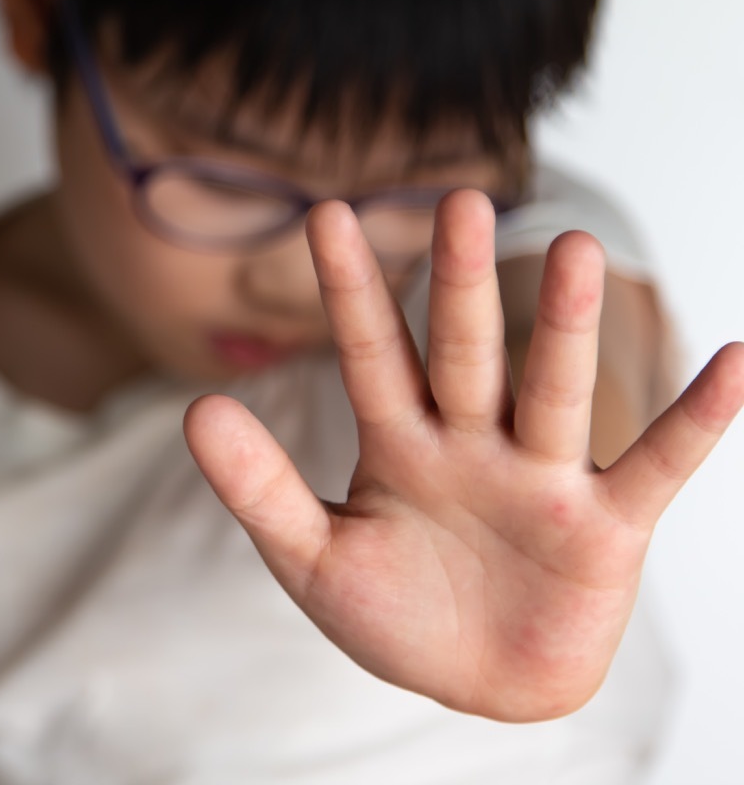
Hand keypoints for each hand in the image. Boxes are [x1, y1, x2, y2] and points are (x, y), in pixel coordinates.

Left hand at [183, 190, 743, 721]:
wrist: (471, 685)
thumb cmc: (393, 616)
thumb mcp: (311, 556)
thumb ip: (258, 487)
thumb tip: (196, 408)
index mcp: (399, 444)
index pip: (372, 354)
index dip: (351, 290)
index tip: (325, 214)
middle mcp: (472, 443)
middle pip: (465, 354)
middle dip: (460, 286)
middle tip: (458, 200)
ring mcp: (540, 479)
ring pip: (553, 393)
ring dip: (566, 329)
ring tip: (573, 249)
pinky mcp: (604, 528)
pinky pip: (657, 467)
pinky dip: (697, 423)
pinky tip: (736, 364)